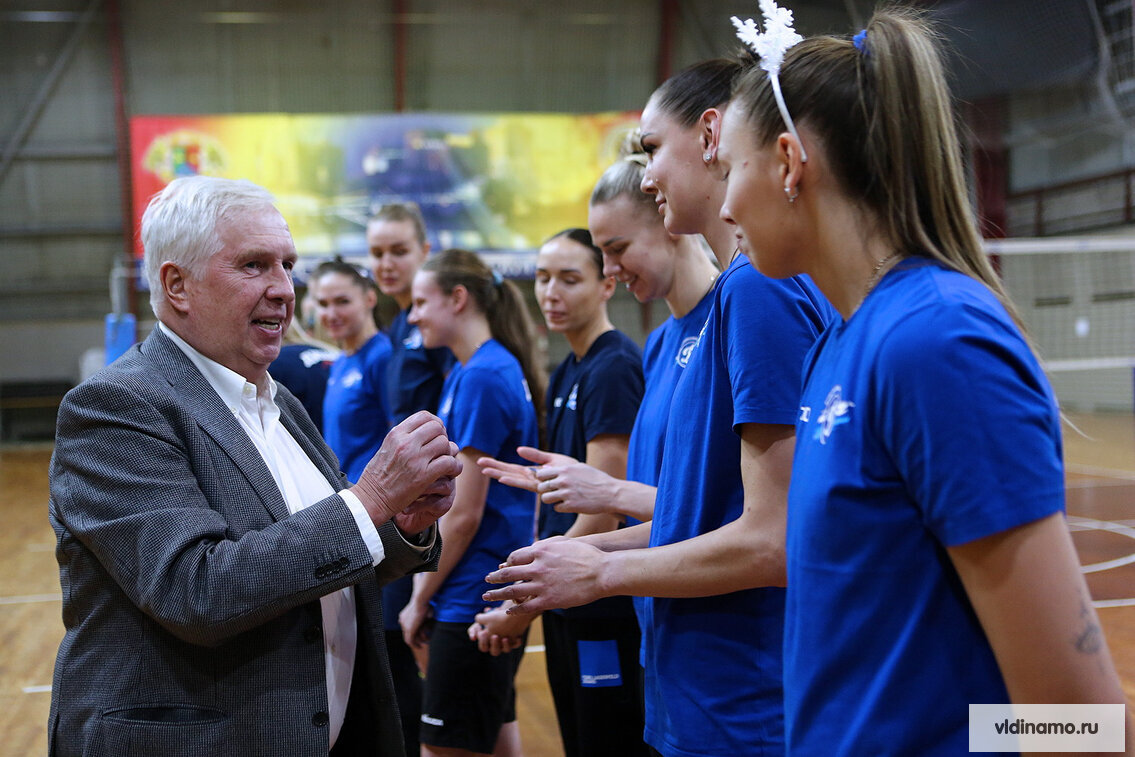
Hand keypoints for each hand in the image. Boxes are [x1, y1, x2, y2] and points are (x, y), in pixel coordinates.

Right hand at [352, 412, 461, 525]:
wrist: (371, 499)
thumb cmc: (378, 476)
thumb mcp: (386, 448)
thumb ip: (403, 438)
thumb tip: (423, 429)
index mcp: (396, 434)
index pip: (424, 416)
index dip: (435, 423)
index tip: (436, 435)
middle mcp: (406, 443)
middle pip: (437, 427)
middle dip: (443, 437)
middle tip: (442, 450)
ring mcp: (415, 458)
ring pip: (445, 443)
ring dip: (449, 453)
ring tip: (447, 462)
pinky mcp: (423, 475)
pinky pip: (449, 462)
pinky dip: (455, 467)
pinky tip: (452, 472)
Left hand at [398, 599, 432, 673]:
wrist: (420, 600)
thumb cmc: (424, 601)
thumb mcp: (422, 607)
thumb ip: (423, 612)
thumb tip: (429, 615)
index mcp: (403, 616)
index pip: (406, 627)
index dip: (411, 632)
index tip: (418, 635)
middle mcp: (402, 621)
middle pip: (406, 633)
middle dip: (412, 639)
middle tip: (418, 643)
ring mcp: (405, 626)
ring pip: (408, 639)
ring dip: (414, 644)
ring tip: (420, 646)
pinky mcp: (410, 630)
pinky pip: (411, 641)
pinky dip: (415, 645)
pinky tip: (420, 646)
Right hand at [466, 603, 531, 655]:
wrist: (507, 611)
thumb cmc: (493, 616)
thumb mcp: (483, 620)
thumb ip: (475, 628)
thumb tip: (474, 637)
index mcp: (489, 643)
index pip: (484, 647)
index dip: (483, 641)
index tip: (483, 631)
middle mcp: (498, 645)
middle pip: (494, 652)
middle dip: (494, 644)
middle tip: (494, 636)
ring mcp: (507, 643)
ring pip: (506, 650)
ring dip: (505, 645)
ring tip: (505, 638)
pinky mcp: (515, 640)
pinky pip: (517, 644)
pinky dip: (517, 642)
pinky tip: (517, 637)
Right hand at [477, 446, 577, 492]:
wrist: (587, 483)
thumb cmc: (572, 471)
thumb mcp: (553, 460)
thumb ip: (536, 455)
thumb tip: (518, 449)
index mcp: (534, 473)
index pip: (512, 468)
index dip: (498, 465)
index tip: (483, 461)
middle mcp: (533, 480)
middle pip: (510, 473)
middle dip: (495, 468)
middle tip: (478, 463)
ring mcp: (537, 485)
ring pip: (515, 479)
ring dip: (500, 475)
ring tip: (487, 472)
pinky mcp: (543, 487)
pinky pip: (525, 483)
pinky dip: (514, 480)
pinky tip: (504, 478)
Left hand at [482, 536, 607, 612]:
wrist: (602, 572)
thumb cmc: (586, 555)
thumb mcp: (563, 542)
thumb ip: (546, 545)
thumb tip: (533, 546)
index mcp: (540, 551)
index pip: (515, 557)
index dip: (507, 563)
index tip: (502, 567)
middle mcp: (537, 567)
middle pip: (508, 573)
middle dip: (494, 578)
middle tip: (487, 580)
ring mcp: (542, 585)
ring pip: (512, 591)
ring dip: (497, 594)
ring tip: (487, 596)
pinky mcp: (549, 600)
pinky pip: (526, 606)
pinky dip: (515, 609)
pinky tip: (509, 611)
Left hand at [532, 459, 617, 515]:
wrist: (611, 493)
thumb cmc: (596, 479)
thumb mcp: (580, 467)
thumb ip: (562, 468)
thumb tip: (545, 468)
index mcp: (565, 470)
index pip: (541, 474)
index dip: (543, 479)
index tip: (549, 482)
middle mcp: (563, 481)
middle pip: (541, 487)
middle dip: (546, 490)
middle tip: (555, 492)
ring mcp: (566, 494)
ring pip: (545, 499)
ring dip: (551, 500)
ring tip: (560, 499)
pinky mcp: (571, 506)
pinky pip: (556, 508)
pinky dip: (561, 507)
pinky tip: (569, 504)